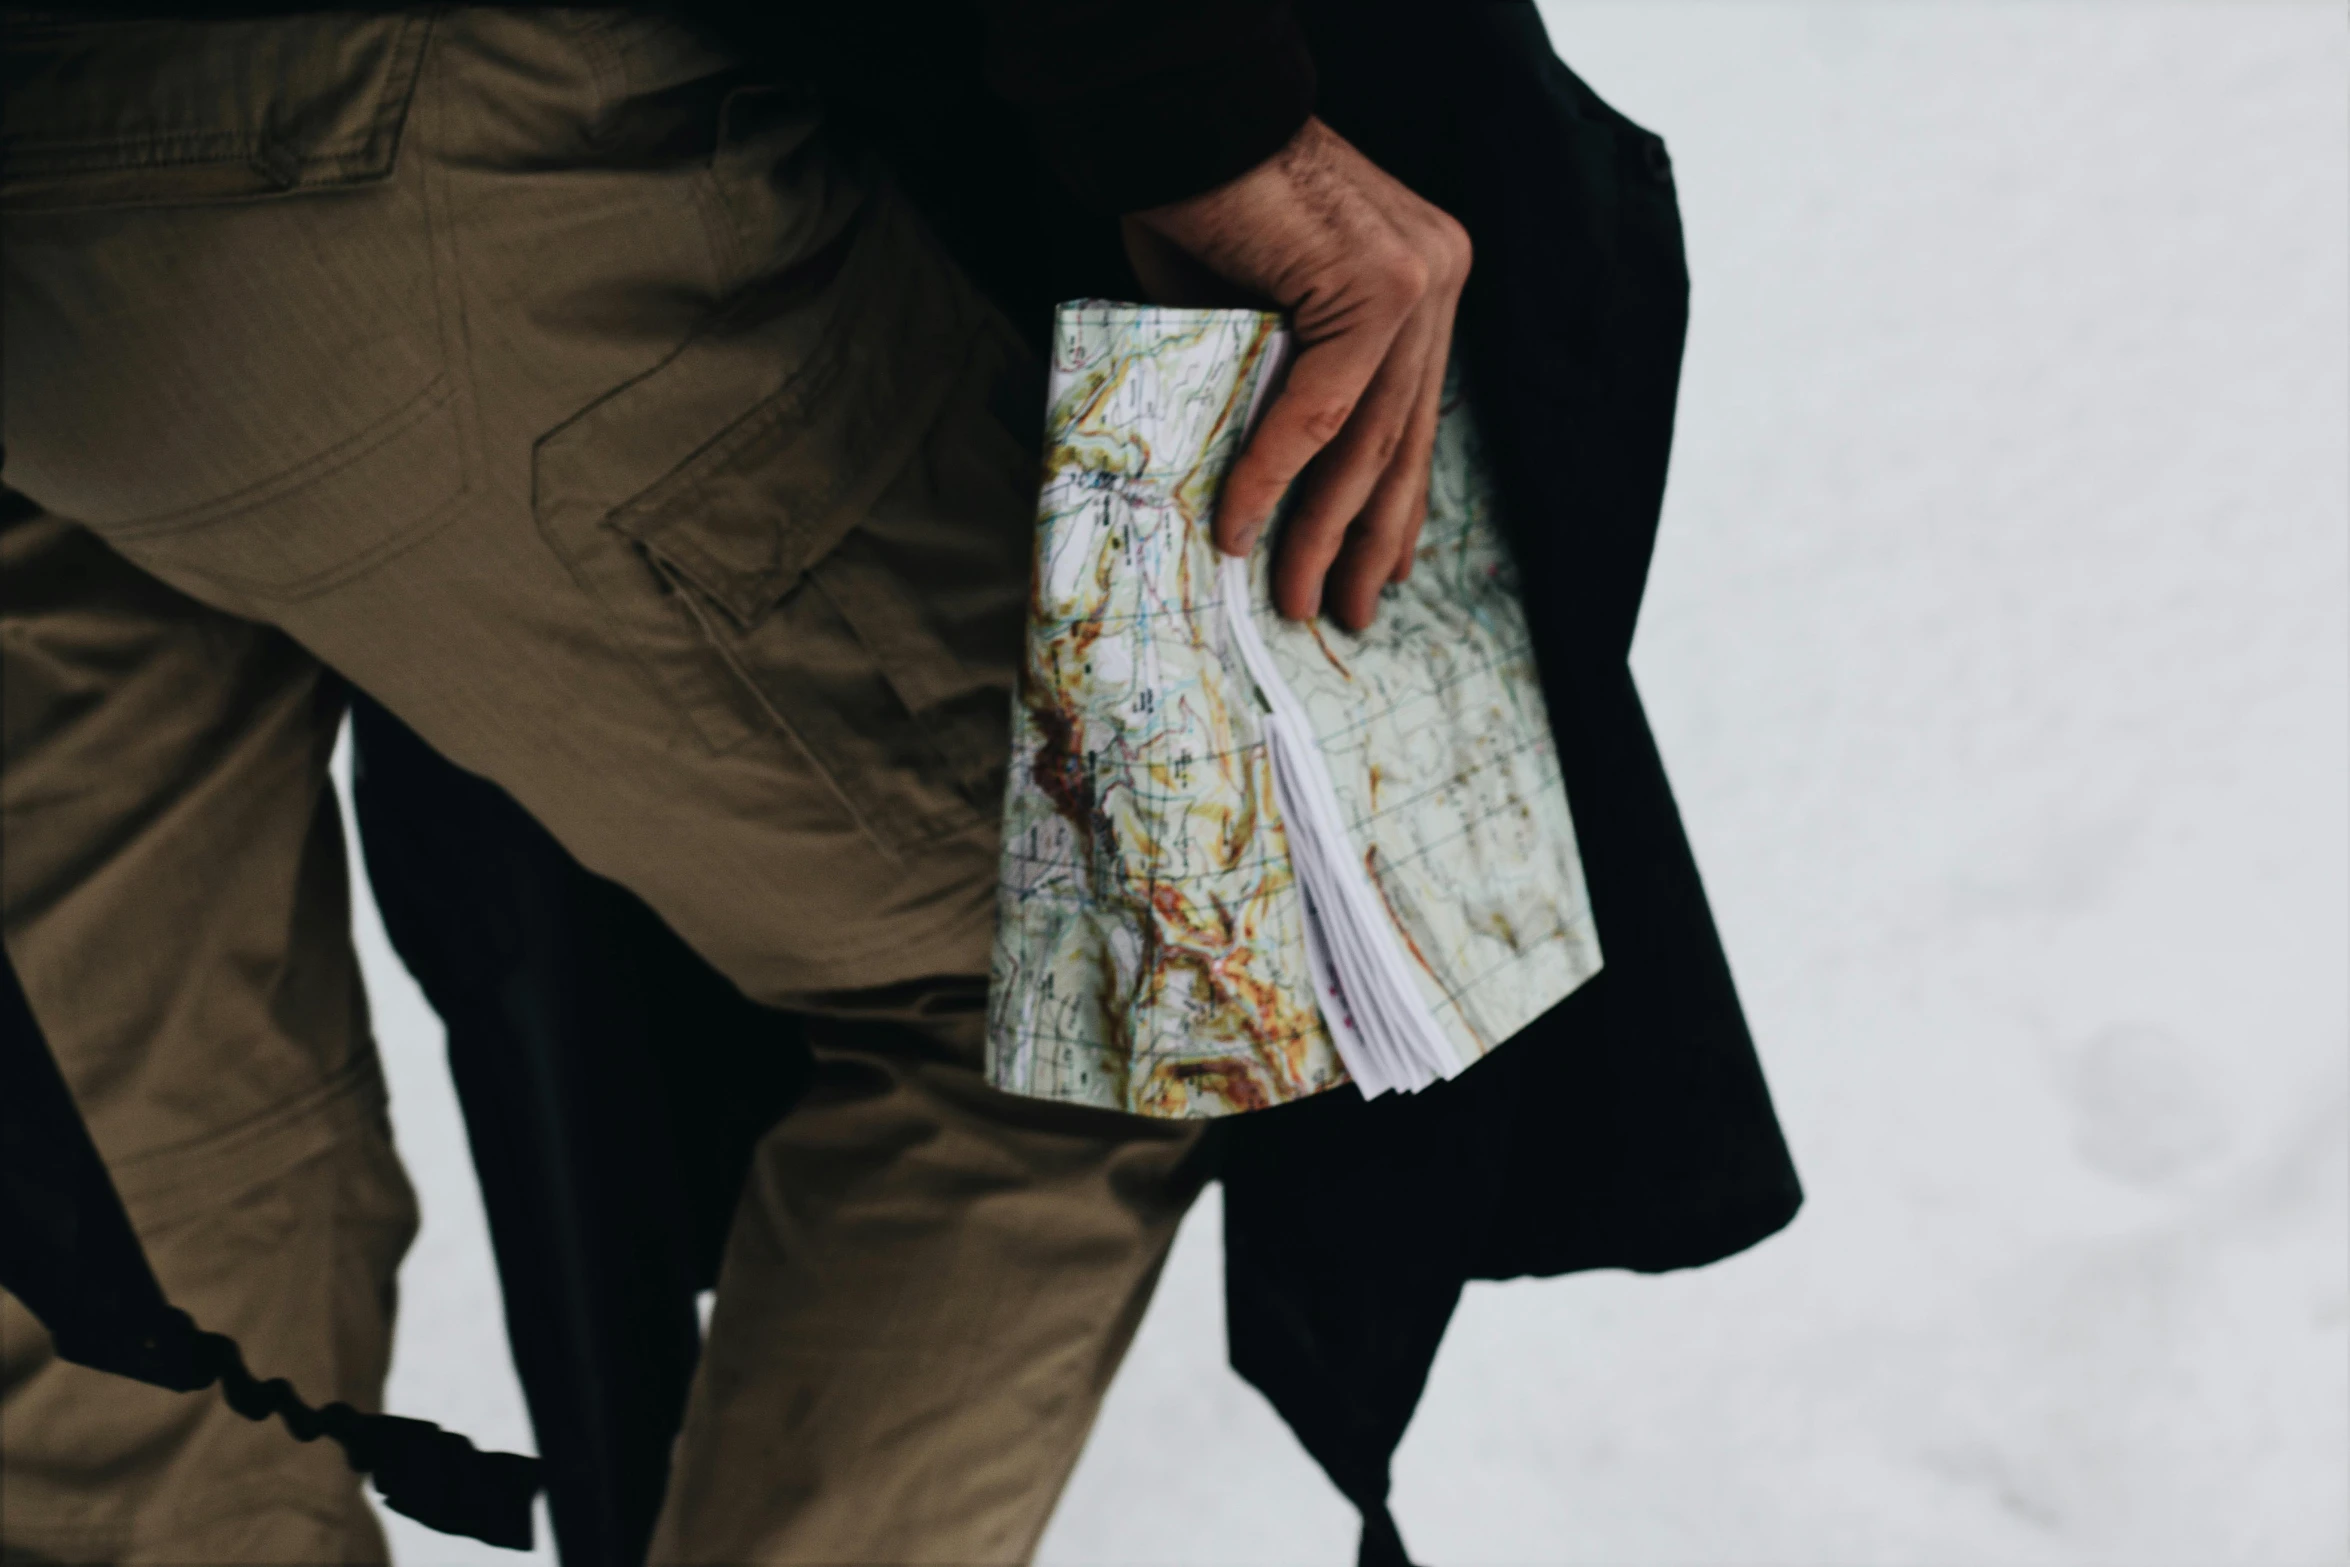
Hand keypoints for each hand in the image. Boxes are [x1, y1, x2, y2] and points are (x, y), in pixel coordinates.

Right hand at [1121, 116, 1471, 629]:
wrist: (1179, 121)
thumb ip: (1287, 378)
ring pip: (1369, 438)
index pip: (1416, 415)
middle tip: (1345, 611)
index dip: (1395, 504)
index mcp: (1424, 282)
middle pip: (1404, 438)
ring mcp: (1418, 280)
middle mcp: (1438, 279)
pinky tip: (1240, 526)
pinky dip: (1274, 474)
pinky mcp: (1376, 286)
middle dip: (1369, 539)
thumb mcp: (1261, 314)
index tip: (1379, 572)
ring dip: (1321, 530)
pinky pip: (1321, 408)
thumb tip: (1274, 482)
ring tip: (1291, 596)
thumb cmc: (1202, 206)